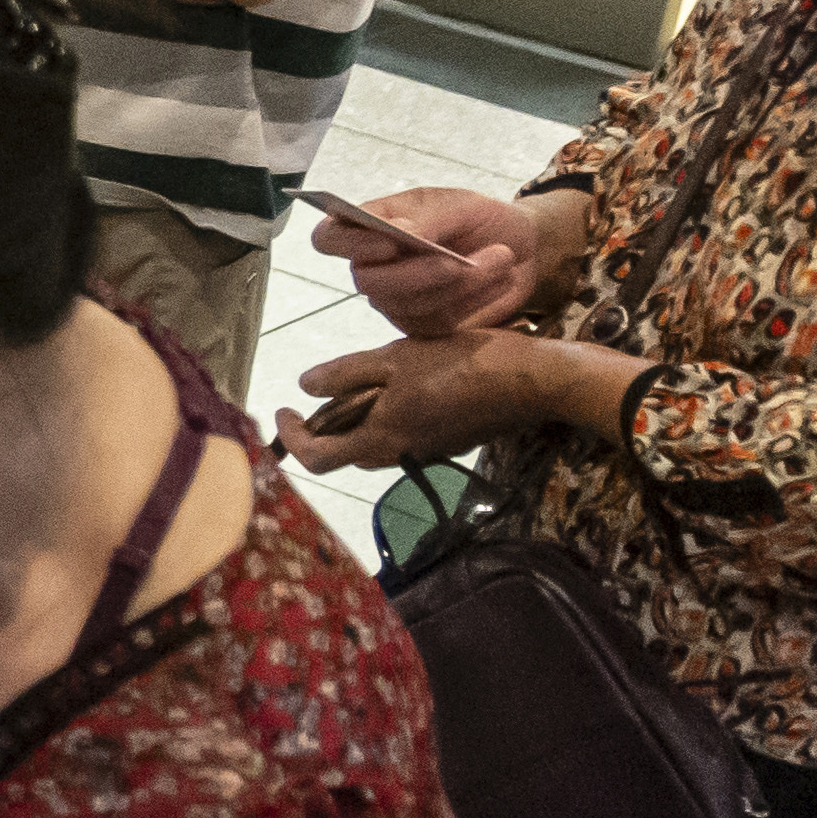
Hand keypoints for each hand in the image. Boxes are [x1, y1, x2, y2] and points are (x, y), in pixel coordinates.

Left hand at [276, 325, 571, 472]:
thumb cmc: (462, 364)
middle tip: (327, 392)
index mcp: (381, 439)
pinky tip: (408, 383)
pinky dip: (391, 416)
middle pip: (346, 452)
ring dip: (361, 418)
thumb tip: (305, 387)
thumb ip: (347, 375)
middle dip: (327, 425)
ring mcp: (427, 452)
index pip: (317, 458)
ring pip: (376, 442)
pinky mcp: (450, 442)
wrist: (533, 381)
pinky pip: (405, 435)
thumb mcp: (396, 358)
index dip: (292, 437)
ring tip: (369, 380)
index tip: (283, 410)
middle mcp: (400, 455)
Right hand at [309, 183, 548, 337]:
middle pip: (367, 281)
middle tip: (456, 263)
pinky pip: (439, 323)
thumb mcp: (460, 204)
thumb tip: (400, 230)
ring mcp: (395, 302)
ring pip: (409, 304)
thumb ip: (428, 217)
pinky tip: (498, 278)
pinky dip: (474, 299)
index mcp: (369, 227)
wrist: (523, 248)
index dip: (348, 244)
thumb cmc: (481, 219)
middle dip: (414, 274)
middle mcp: (373, 268)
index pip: (328, 238)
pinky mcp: (424, 327)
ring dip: (460, 283)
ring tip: (501, 257)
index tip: (390, 241)